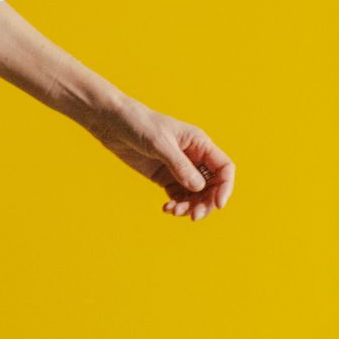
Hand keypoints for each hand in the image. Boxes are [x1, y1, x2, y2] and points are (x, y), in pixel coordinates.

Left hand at [93, 102, 236, 219]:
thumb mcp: (160, 144)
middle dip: (205, 202)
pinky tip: (166, 208)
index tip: (218, 205)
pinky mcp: (164, 177)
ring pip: (195, 194)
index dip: (225, 187)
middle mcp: (194, 157)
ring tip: (174, 211)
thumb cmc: (139, 124)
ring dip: (189, 206)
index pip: (224, 168)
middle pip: (212, 186)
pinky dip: (176, 205)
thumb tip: (199, 188)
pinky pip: (178, 195)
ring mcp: (179, 168)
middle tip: (193, 216)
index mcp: (200, 143)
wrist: (113, 122)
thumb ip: (180, 166)